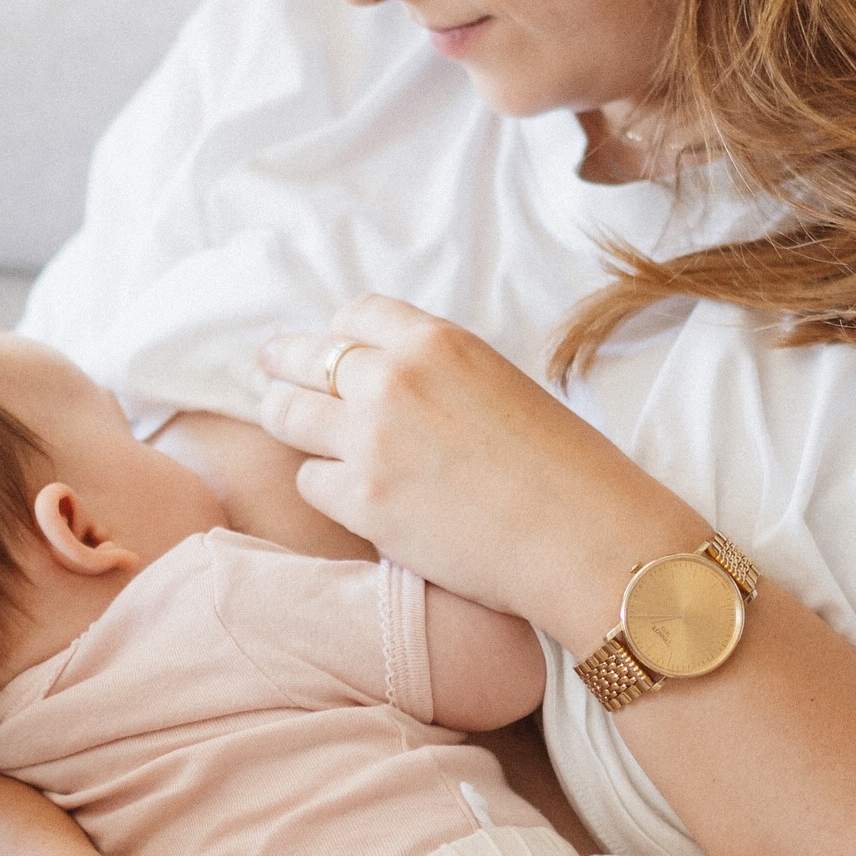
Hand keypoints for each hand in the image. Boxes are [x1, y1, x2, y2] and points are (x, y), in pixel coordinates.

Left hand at [259, 296, 706, 649]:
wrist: (585, 539)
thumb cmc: (565, 469)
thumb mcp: (502, 386)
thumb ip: (440, 375)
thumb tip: (390, 381)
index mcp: (437, 343)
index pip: (354, 315)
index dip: (338, 332)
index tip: (329, 346)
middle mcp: (394, 381)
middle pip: (304, 359)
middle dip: (283, 364)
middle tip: (270, 369)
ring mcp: (370, 441)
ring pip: (287, 417)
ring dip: (287, 423)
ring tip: (286, 427)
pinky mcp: (361, 501)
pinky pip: (310, 482)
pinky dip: (324, 487)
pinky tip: (348, 496)